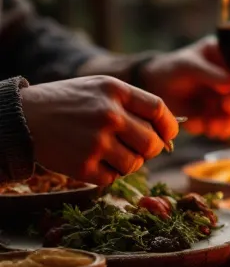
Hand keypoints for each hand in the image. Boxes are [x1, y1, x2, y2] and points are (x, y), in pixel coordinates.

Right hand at [21, 76, 177, 185]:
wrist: (23, 117)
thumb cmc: (69, 102)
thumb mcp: (101, 88)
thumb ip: (134, 103)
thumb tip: (169, 130)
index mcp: (116, 91)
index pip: (160, 111)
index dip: (169, 127)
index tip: (168, 135)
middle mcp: (109, 115)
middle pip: (153, 143)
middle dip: (151, 149)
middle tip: (138, 148)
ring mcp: (95, 142)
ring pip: (135, 164)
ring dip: (128, 163)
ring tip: (111, 152)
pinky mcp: (82, 165)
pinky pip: (112, 178)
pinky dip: (108, 174)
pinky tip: (94, 161)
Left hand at [140, 37, 229, 139]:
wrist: (153, 87)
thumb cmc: (171, 68)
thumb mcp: (188, 66)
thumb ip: (210, 74)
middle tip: (227, 107)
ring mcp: (227, 98)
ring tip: (216, 126)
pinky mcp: (218, 115)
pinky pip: (227, 126)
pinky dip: (220, 130)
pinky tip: (207, 129)